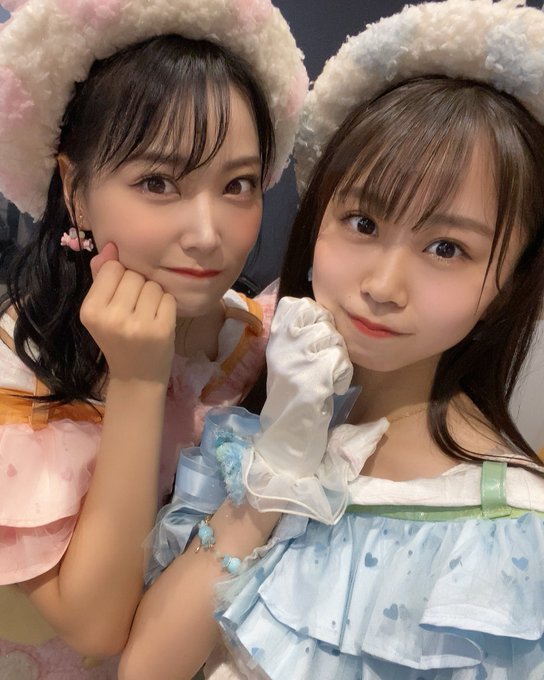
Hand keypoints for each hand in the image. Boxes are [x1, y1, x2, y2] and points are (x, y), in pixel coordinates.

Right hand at [80, 243, 176, 384]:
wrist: (137, 377)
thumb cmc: (118, 340)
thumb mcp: (102, 312)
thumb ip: (102, 278)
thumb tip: (110, 247)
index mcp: (90, 310)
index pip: (112, 268)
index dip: (121, 277)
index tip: (120, 296)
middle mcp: (112, 317)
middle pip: (134, 275)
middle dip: (138, 287)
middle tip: (135, 309)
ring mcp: (138, 325)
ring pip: (153, 285)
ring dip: (154, 296)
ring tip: (147, 315)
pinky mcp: (161, 329)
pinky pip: (168, 298)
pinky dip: (166, 306)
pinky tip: (159, 321)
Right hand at [256, 296, 352, 477]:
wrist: (289, 432)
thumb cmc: (294, 393)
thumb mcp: (288, 356)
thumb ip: (298, 332)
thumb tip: (319, 309)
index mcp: (276, 339)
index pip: (299, 305)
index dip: (316, 316)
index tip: (318, 334)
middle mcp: (282, 347)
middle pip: (323, 322)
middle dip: (332, 340)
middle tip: (324, 361)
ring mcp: (296, 363)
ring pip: (334, 340)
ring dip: (339, 357)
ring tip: (327, 375)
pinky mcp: (312, 381)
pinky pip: (340, 362)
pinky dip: (342, 375)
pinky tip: (332, 387)